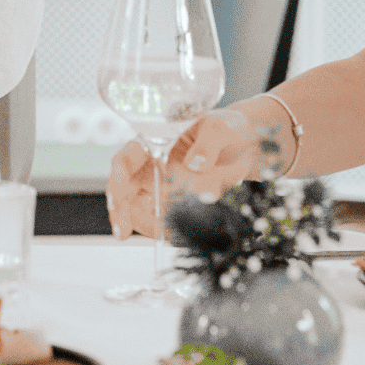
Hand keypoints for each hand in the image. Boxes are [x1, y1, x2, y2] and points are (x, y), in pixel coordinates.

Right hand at [104, 106, 278, 238]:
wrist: (246, 147)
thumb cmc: (227, 130)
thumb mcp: (220, 129)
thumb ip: (207, 144)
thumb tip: (195, 164)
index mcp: (155, 143)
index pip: (126, 159)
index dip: (118, 177)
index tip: (118, 196)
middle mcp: (153, 167)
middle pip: (125, 191)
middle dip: (120, 211)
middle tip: (122, 231)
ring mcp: (163, 189)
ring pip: (141, 210)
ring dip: (148, 224)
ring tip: (166, 234)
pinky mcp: (177, 205)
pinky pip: (164, 222)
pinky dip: (166, 231)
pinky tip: (175, 236)